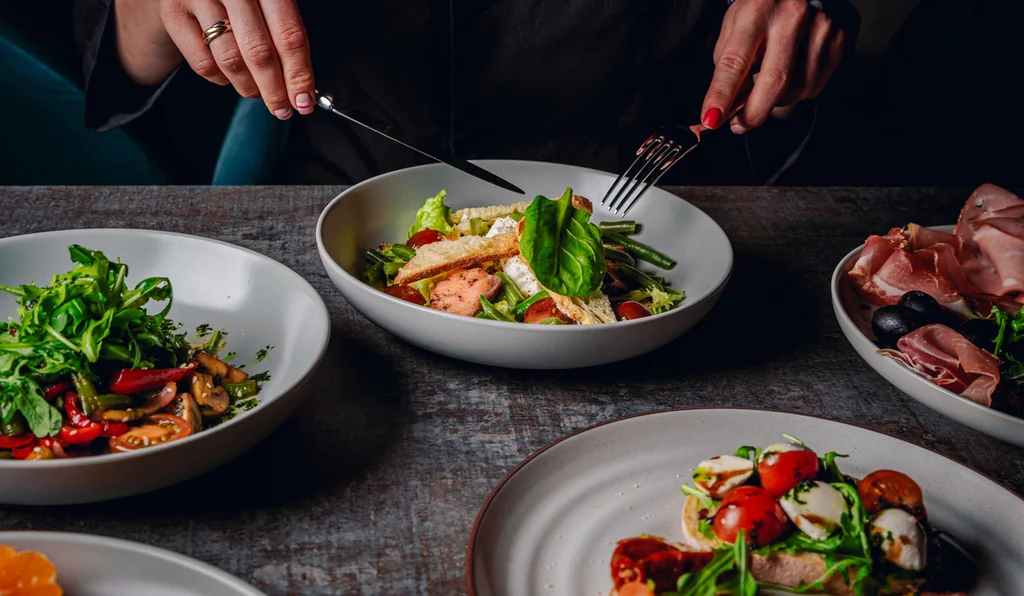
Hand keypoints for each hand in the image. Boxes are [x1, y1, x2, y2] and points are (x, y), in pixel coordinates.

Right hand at [157, 0, 314, 118]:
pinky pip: (203, 62)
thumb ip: (285, 40)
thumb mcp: (270, 6)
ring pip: (230, 60)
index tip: (304, 102)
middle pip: (259, 52)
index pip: (289, 35)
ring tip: (256, 92)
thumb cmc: (245, 0)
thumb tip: (300, 91)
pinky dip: (221, 78)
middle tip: (282, 110)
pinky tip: (229, 75)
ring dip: (248, 87)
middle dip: (274, 90)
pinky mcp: (173, 13)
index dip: (299, 74)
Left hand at [700, 0, 847, 133]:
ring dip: (775, 99)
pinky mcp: (837, 40)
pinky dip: (796, 90)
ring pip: (796, 89)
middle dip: (753, 112)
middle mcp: (793, 16)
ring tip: (767, 80)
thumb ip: (728, 66)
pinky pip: (813, 86)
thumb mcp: (735, 28)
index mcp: (758, 10)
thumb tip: (726, 108)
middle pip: (775, 80)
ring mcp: (820, 27)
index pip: (736, 61)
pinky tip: (790, 72)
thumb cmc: (760, 10)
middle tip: (739, 125)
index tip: (711, 119)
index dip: (722, 94)